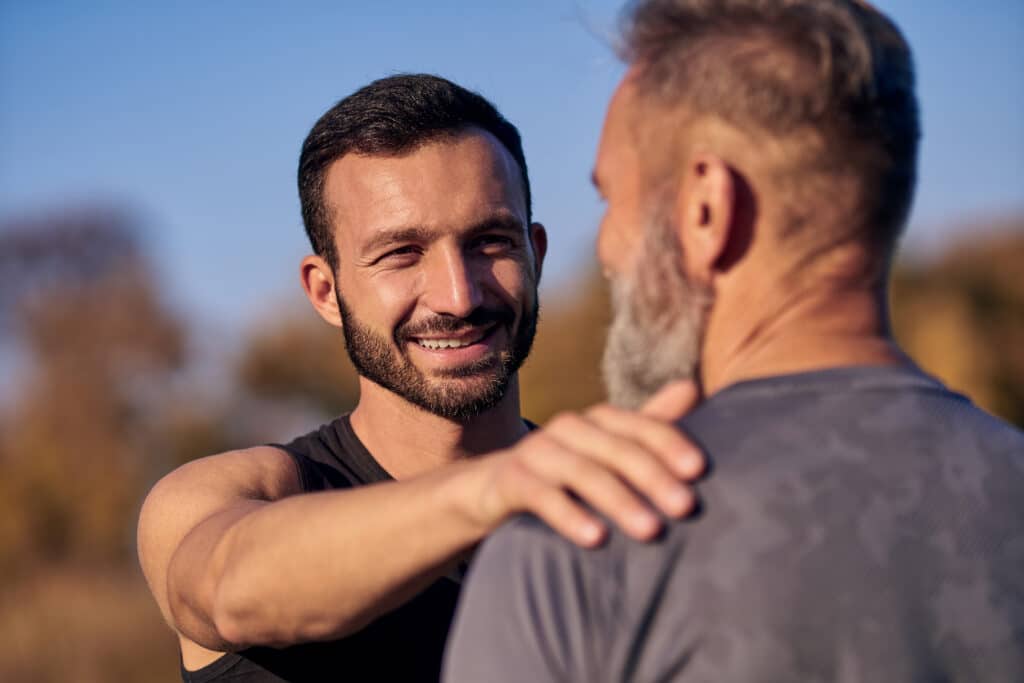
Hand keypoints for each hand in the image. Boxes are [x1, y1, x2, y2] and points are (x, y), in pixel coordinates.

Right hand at [471, 380, 704, 546]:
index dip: (670, 443)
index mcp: (599, 421)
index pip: (640, 426)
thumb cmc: (568, 472)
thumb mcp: (609, 452)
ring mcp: (536, 451)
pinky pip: (540, 495)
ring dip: (619, 499)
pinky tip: (596, 539)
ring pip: (581, 471)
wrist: (496, 488)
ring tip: (651, 530)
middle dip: (653, 476)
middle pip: (615, 448)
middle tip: (686, 508)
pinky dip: (569, 515)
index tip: (700, 471)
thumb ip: (649, 426)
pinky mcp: (510, 479)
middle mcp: (568, 428)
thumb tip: (692, 386)